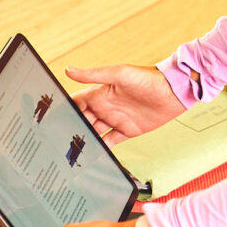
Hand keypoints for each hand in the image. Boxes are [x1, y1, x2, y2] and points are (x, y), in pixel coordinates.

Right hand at [66, 64, 185, 144]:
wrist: (175, 92)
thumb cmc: (148, 78)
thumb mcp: (120, 74)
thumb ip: (94, 75)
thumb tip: (68, 70)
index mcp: (100, 93)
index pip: (76, 103)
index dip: (64, 110)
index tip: (51, 121)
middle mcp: (106, 107)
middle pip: (82, 120)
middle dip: (71, 129)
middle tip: (59, 141)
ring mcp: (116, 120)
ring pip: (94, 133)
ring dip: (85, 140)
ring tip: (72, 151)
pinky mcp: (128, 131)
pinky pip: (110, 141)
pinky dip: (101, 148)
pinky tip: (93, 156)